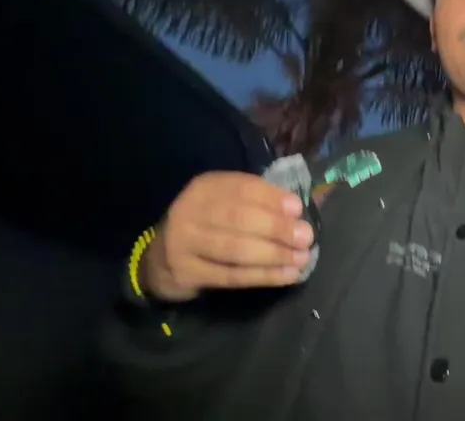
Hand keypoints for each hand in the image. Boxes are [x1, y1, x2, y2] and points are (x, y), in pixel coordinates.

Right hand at [141, 170, 315, 301]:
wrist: (159, 259)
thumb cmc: (205, 227)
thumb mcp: (223, 204)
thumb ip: (255, 203)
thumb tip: (294, 210)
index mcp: (204, 188)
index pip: (241, 188)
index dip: (271, 198)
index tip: (297, 209)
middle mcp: (190, 211)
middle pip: (238, 218)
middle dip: (276, 228)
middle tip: (305, 237)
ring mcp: (185, 243)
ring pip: (236, 250)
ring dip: (274, 255)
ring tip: (302, 259)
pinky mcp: (187, 273)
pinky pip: (231, 276)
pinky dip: (263, 276)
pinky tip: (286, 276)